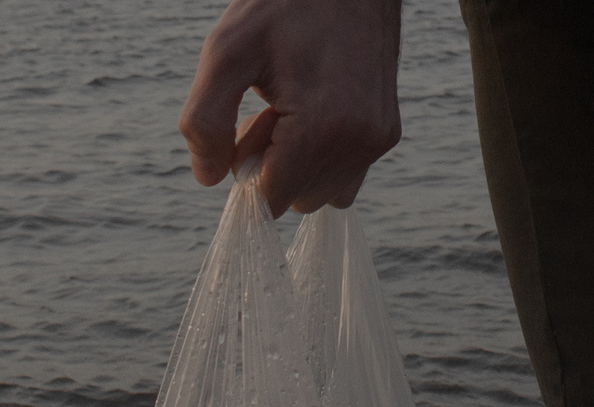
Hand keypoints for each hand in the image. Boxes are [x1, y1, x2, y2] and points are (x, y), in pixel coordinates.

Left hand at [178, 0, 402, 214]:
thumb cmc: (283, 5)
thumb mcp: (226, 52)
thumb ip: (205, 120)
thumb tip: (208, 178)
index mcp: (321, 128)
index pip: (271, 199)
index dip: (248, 170)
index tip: (248, 123)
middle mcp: (358, 142)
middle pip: (298, 201)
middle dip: (275, 166)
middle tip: (270, 110)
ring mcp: (377, 140)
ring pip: (324, 193)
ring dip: (299, 164)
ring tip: (293, 107)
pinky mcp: (387, 133)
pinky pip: (347, 176)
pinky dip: (324, 157)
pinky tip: (315, 113)